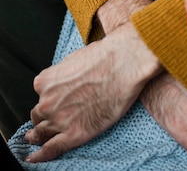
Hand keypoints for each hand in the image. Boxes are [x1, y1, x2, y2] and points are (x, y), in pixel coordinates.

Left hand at [24, 22, 161, 162]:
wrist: (124, 63)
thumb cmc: (104, 57)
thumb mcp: (74, 59)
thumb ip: (63, 74)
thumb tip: (66, 80)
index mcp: (45, 81)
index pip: (41, 95)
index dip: (49, 97)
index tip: (55, 100)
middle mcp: (47, 101)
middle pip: (38, 114)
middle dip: (44, 115)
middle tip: (53, 116)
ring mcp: (59, 118)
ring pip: (41, 133)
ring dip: (39, 135)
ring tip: (36, 139)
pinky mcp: (74, 133)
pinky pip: (52, 149)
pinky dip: (41, 156)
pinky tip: (35, 158)